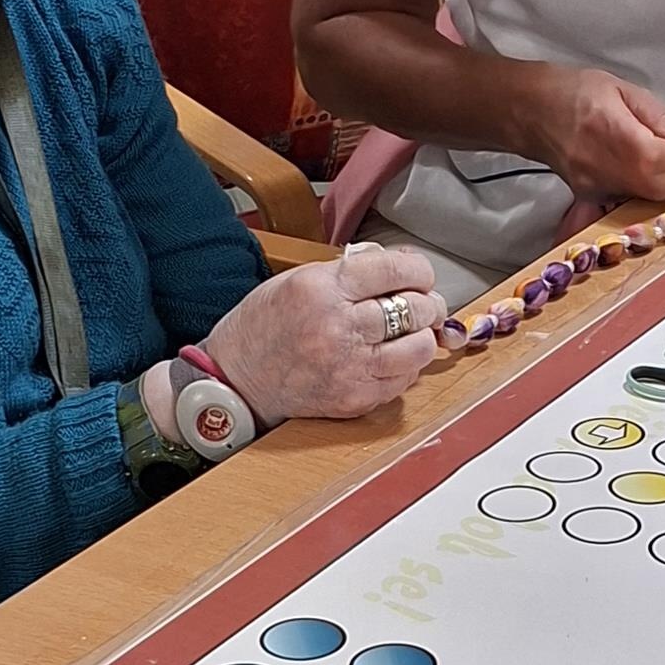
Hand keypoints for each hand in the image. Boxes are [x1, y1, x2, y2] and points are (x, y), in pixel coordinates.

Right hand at [206, 245, 446, 423]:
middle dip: (427, 302)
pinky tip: (391, 357)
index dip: (420, 270)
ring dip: (423, 336)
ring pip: (419, 348)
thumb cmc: (265, 325)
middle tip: (423, 302)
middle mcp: (337, 327)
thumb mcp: (299, 279)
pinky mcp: (354, 398)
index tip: (421, 274)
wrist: (236, 379)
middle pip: (414, 308)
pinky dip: (407, 366)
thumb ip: (351, 270)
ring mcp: (348, 367)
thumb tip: (401, 266)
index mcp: (322, 288)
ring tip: (412, 331)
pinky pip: (404, 380)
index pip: (396, 269)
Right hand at [524, 67, 664, 201]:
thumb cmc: (573, 93)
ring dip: (660, 179)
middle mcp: (606, 168)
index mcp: (617, 134)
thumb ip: (660, 117)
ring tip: (649, 154)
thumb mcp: (622, 89)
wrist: (529, 110)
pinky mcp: (590, 196)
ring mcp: (596, 187)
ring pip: (647, 199)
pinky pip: (627, 201)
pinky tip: (632, 167)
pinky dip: (639, 187)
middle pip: (662, 188)